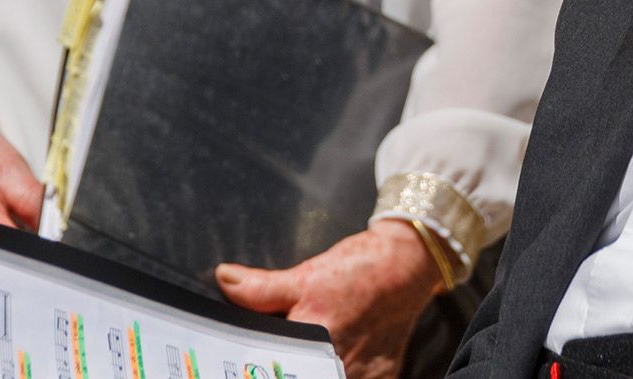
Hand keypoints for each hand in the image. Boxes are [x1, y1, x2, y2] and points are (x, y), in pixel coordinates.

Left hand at [216, 221, 442, 378]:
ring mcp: (364, 374)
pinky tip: (338, 361)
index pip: (276, 371)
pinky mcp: (382, 377)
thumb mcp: (306, 275)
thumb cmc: (359, 269)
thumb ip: (261, 288)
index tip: (250, 367)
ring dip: (315, 369)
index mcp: (312, 340)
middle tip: (285, 358)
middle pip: (302, 374)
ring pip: (331, 376)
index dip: (264, 369)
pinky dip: (346, 373)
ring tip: (311, 357)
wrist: (407, 264)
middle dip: (291, 369)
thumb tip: (225, 280)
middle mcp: (339, 364)